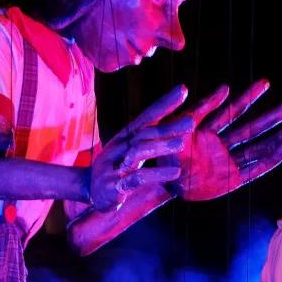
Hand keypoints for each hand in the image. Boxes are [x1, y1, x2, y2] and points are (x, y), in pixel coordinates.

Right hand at [88, 86, 192, 210]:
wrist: (90, 192)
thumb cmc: (116, 168)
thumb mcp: (130, 151)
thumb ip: (150, 140)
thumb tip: (177, 130)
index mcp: (126, 137)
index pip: (147, 116)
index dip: (164, 103)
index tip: (183, 90)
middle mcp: (120, 147)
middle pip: (145, 133)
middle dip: (168, 127)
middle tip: (191, 122)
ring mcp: (117, 166)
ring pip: (139, 152)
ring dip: (160, 147)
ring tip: (181, 144)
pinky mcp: (117, 186)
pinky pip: (138, 178)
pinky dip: (157, 174)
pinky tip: (175, 172)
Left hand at [166, 80, 281, 201]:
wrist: (157, 183)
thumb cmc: (161, 155)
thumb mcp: (177, 126)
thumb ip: (200, 109)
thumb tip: (226, 88)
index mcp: (207, 131)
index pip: (232, 110)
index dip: (248, 97)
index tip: (265, 83)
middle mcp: (221, 146)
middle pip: (253, 128)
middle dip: (274, 117)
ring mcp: (228, 163)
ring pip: (260, 147)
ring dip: (281, 137)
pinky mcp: (232, 180)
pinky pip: (258, 168)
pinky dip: (275, 157)